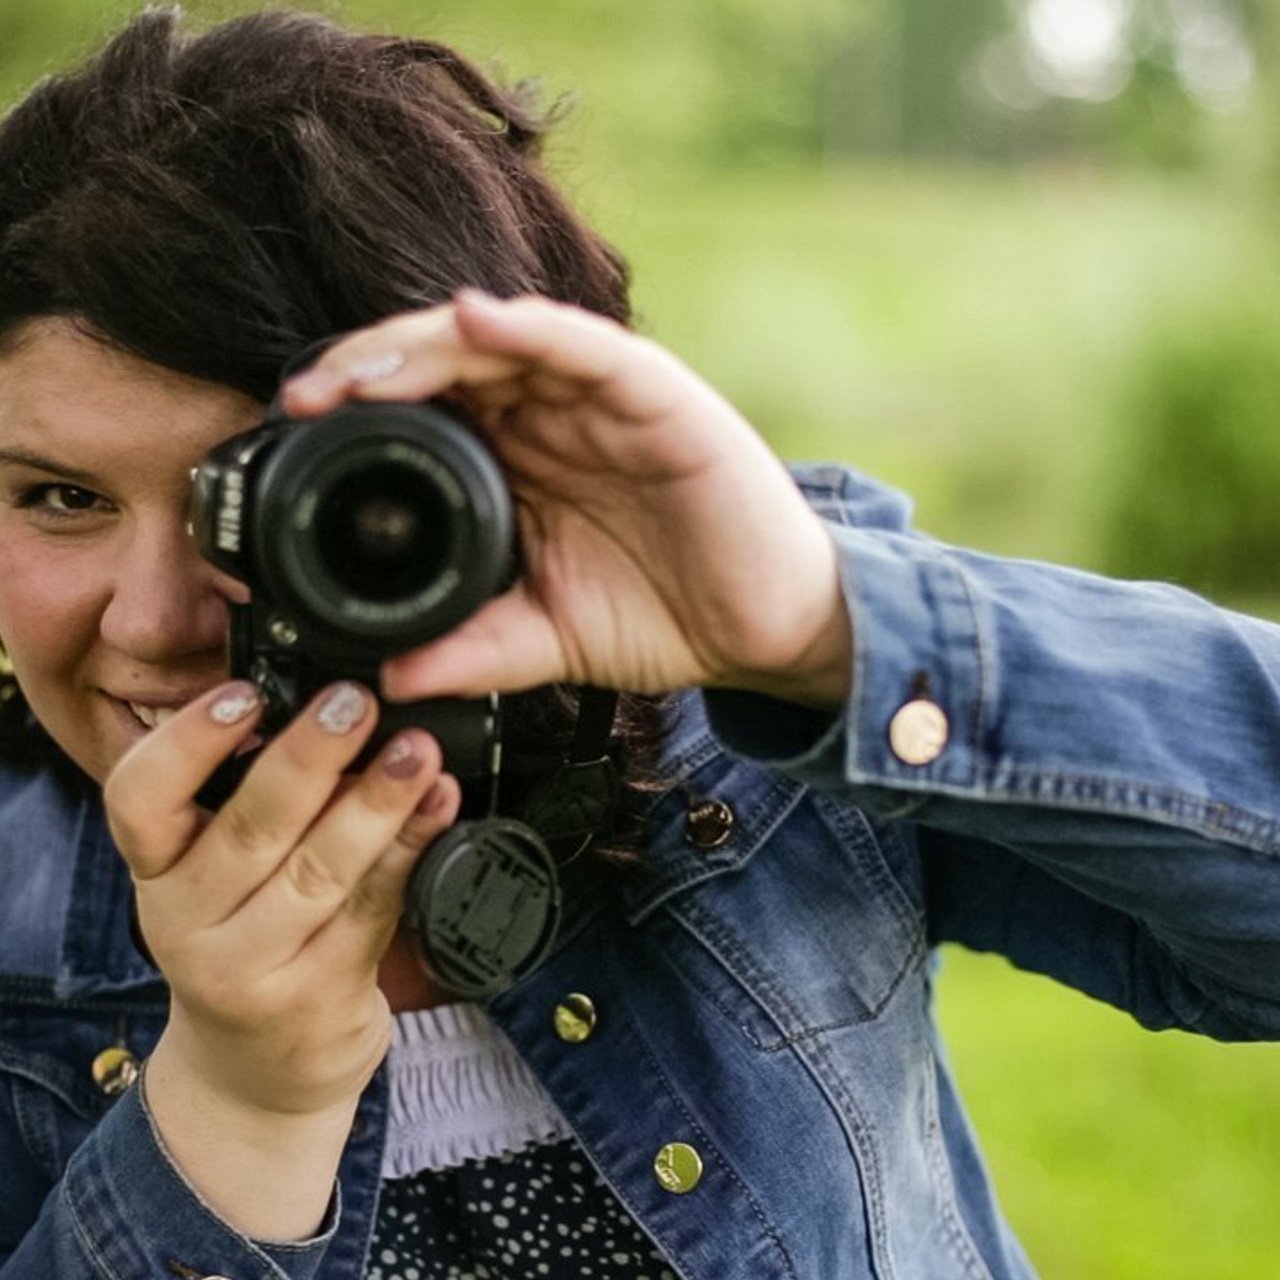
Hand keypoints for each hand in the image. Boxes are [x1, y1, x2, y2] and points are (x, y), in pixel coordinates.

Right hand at [104, 679, 459, 1236]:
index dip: (188, 742)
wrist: (252, 1076)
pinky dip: (412, 851)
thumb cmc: (242, 942)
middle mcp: (189, 922)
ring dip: (377, 802)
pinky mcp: (317, 997)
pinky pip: (372, 909)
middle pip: (249, 828)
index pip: (139, 798)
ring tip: (418, 752)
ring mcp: (252, 969)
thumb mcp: (218, 878)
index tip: (244, 693)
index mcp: (158, 871)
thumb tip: (327, 706)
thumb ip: (255, 799)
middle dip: (310, 756)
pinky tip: (440, 807)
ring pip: (319, 871)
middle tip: (356, 702)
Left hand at [283, 293, 852, 707]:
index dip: (356, 415)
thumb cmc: (663, 615)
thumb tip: (385, 679)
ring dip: (424, 347)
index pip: (425, 413)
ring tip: (360, 371)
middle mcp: (553, 416)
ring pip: (500, 342)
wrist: (761, 630)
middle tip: (304, 398)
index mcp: (520, 461)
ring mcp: (602, 399)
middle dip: (367, 372)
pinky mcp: (657, 396)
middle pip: (445, 364)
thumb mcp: (546, 637)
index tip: (292, 440)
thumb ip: (472, 647)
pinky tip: (478, 325)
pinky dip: (530, 331)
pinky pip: (585, 347)